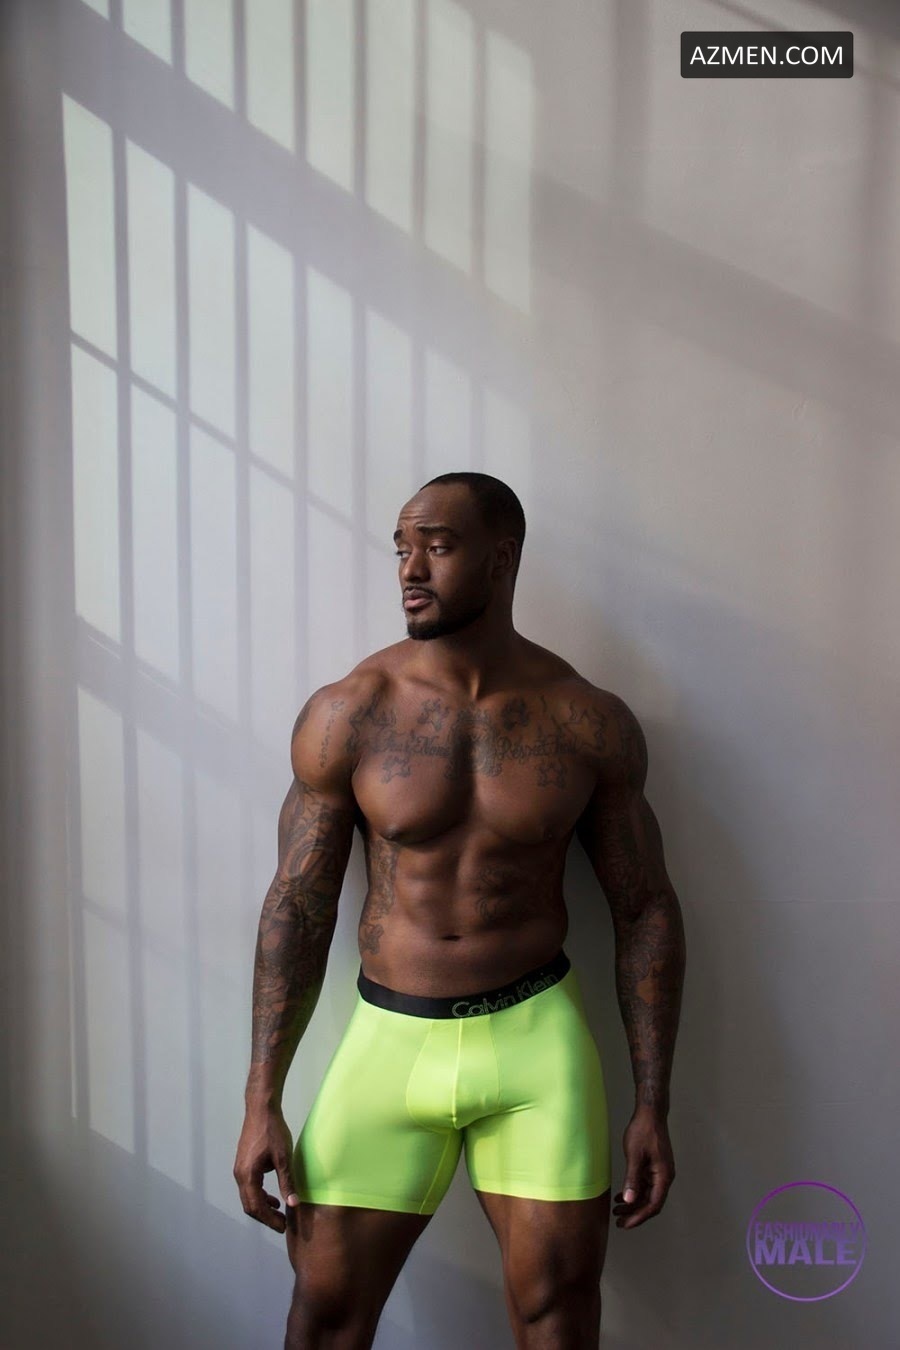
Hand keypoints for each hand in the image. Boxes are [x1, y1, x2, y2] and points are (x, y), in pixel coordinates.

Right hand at [233, 1103, 299, 1232]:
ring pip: (249, 1197)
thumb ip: (287, 1182)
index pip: (256, 1207)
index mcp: (248, 1175)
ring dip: (263, 1207)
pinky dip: (260, 1196)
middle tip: (282, 1224)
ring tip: (279, 1212)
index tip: (283, 1227)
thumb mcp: (284, 1158)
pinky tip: (273, 1197)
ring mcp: (240, 1169)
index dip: (269, 1220)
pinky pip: (249, 1187)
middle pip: (249, 1205)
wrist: (261, 1109)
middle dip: (265, 1217)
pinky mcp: (243, 1164)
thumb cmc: (272, 1131)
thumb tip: (294, 1203)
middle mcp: (239, 1175)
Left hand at [612, 1107, 675, 1229]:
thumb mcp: (635, 1155)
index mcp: (664, 1176)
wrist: (650, 1113)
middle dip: (634, 1213)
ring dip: (633, 1203)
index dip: (639, 1217)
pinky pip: (645, 1185)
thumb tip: (628, 1200)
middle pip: (651, 1202)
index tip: (625, 1224)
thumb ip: (632, 1179)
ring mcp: (660, 1172)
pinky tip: (621, 1195)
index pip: (653, 1205)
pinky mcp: (654, 1167)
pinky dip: (634, 1191)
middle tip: (618, 1221)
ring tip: (616, 1210)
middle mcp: (665, 1177)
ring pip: (647, 1195)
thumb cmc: (643, 1131)